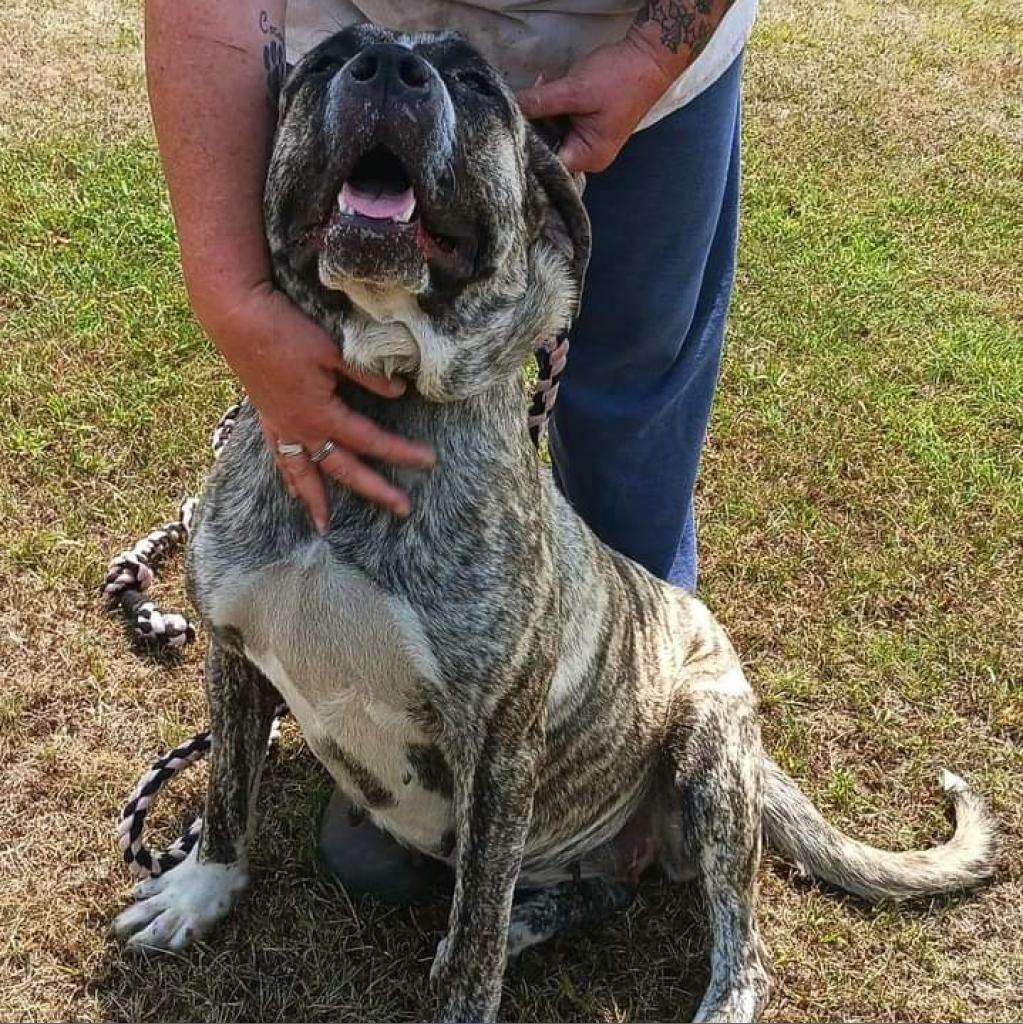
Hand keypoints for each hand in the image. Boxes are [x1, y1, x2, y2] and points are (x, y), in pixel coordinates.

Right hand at [200, 283, 434, 530]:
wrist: (235, 319)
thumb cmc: (285, 331)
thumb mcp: (333, 350)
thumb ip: (367, 375)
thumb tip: (399, 392)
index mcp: (321, 415)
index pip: (370, 440)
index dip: (401, 452)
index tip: (428, 461)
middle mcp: (300, 429)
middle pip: (343, 468)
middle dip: (374, 489)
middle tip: (401, 509)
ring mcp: (281, 425)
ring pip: (303, 472)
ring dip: (316, 499)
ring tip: (325, 525)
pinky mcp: (267, 416)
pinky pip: (278, 456)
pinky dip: (288, 476)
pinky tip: (292, 491)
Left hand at [516, 37, 674, 172]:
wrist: (650, 58)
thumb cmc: (621, 78)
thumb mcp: (576, 89)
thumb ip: (541, 101)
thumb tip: (510, 107)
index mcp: (588, 157)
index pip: (547, 161)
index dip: (528, 144)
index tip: (512, 125)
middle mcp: (588, 156)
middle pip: (548, 147)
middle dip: (535, 122)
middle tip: (526, 98)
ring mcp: (589, 141)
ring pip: (553, 131)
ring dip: (544, 110)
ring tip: (543, 85)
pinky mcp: (588, 125)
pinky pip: (562, 120)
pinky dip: (554, 104)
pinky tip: (550, 86)